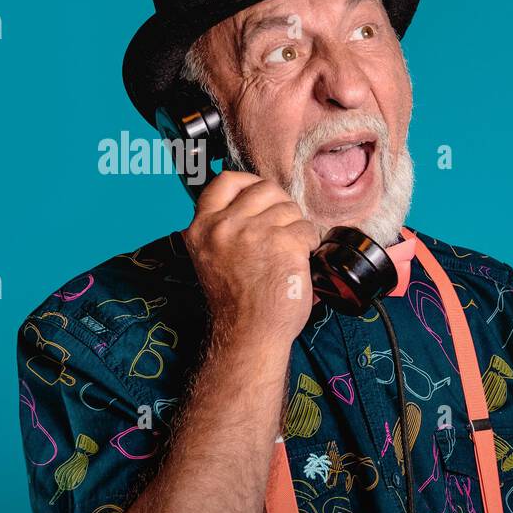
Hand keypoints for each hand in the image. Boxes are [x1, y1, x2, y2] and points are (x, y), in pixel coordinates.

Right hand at [183, 171, 320, 344]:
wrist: (249, 331)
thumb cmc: (237, 301)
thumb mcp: (212, 257)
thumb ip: (223, 229)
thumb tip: (252, 201)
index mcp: (202, 227)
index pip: (225, 181)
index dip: (249, 183)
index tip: (262, 195)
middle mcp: (224, 226)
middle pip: (264, 189)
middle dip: (281, 205)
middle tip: (284, 228)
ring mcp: (254, 232)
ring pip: (289, 208)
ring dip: (296, 226)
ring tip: (290, 251)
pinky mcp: (283, 243)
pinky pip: (306, 228)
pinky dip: (310, 242)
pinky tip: (301, 259)